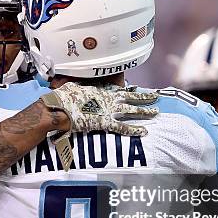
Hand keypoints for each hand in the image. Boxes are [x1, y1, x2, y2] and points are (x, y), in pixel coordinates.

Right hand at [40, 83, 157, 135]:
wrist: (60, 107)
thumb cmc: (64, 96)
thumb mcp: (73, 86)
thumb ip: (79, 86)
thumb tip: (74, 85)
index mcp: (103, 89)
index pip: (121, 89)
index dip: (131, 90)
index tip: (138, 89)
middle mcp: (110, 98)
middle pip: (132, 98)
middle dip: (145, 98)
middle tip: (156, 98)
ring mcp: (110, 110)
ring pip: (133, 111)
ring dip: (145, 112)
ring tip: (156, 112)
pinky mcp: (107, 122)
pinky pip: (124, 127)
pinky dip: (135, 130)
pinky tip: (145, 131)